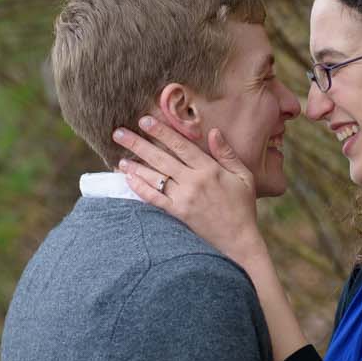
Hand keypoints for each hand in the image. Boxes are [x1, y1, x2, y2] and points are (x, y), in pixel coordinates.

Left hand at [114, 117, 265, 264]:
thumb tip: (213, 131)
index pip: (181, 145)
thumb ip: (227, 153)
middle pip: (161, 158)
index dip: (161, 131)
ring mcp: (184, 198)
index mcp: (210, 169)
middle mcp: (194, 181)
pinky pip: (155, 199)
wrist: (239, 240)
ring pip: (154, 177)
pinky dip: (140, 188)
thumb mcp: (243, 176)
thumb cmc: (243, 207)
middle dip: (138, 144)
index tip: (145, 120)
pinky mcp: (178, 214)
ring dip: (135, 166)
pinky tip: (128, 179)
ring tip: (119, 157)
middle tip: (118, 133)